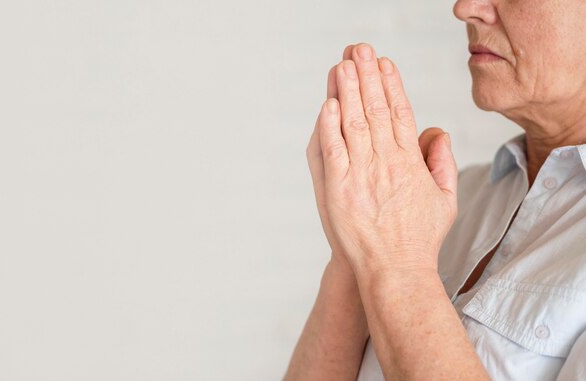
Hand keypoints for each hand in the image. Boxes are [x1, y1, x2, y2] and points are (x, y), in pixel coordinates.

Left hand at [315, 43, 457, 275]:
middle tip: (359, 49)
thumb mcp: (446, 199)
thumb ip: (442, 162)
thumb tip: (437, 131)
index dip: (391, 85)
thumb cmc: (419, 237)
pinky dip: (329, 126)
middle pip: (375, 110)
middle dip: (367, 76)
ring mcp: (360, 175)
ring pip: (353, 123)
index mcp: (410, 162)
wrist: (394, 271)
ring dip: (347, 91)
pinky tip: (328, 103)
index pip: (400, 113)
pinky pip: (332, 151)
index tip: (384, 63)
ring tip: (343, 65)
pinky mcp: (338, 189)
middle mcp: (386, 163)